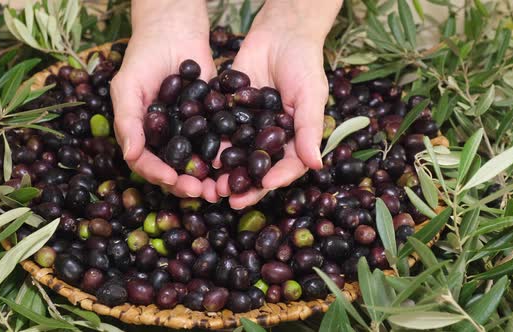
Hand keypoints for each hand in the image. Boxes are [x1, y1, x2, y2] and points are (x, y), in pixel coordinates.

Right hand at [111, 1, 218, 201]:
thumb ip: (127, 120)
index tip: (172, 179)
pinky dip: (223, 157)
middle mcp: (165, 139)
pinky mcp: (211, 123)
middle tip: (201, 191)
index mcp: (141, 135)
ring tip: (219, 188)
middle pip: (173, 170)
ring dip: (207, 178)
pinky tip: (232, 165)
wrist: (175, 30)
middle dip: (185, 184)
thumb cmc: (144, 57)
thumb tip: (129, 155)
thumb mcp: (128, 86)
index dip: (158, 174)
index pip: (146, 163)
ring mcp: (189, 133)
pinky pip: (216, 144)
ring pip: (197, 163)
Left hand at [216, 0, 341, 208]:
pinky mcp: (227, 113)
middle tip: (228, 198)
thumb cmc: (304, 64)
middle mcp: (268, 139)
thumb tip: (316, 165)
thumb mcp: (311, 95)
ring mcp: (246, 128)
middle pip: (256, 168)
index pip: (285, 168)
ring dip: (222, 172)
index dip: (274, 181)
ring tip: (209, 184)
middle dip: (243, 184)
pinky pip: (217, 132)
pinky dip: (208, 145)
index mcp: (293, 140)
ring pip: (234, 156)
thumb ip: (310, 129)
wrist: (279, 33)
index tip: (262, 188)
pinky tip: (196, 155)